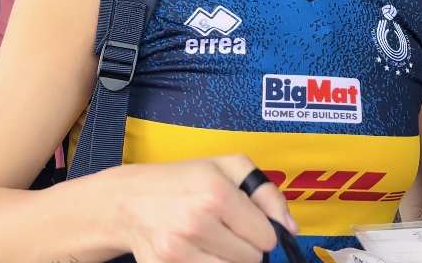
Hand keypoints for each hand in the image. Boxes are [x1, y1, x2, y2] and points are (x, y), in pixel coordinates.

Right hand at [118, 155, 296, 262]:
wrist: (131, 199)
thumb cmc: (185, 179)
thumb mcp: (230, 167)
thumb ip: (267, 193)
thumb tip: (290, 228)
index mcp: (217, 193)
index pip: (266, 237)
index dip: (262, 230)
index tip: (249, 223)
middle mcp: (197, 223)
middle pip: (250, 260)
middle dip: (245, 246)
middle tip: (227, 230)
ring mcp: (177, 251)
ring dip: (227, 260)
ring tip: (213, 240)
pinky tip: (196, 251)